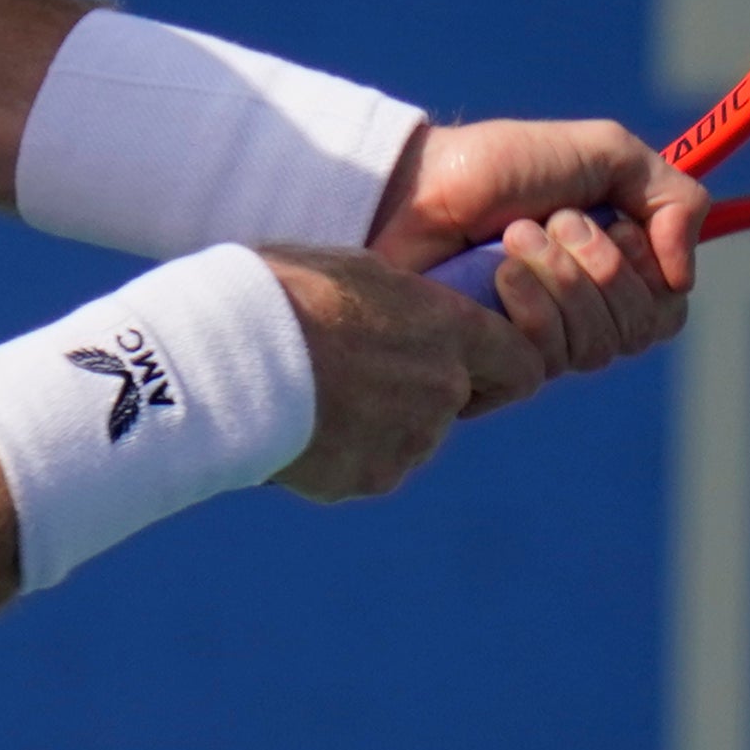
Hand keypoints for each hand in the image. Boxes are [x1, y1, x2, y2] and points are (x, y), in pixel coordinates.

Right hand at [259, 246, 546, 503]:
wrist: (228, 358)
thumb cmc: (285, 294)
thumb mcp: (356, 271)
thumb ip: (403, 300)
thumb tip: (409, 308)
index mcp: (450, 330)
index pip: (522, 366)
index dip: (499, 368)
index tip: (470, 366)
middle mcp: (443, 391)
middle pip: (452, 403)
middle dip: (416, 393)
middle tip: (358, 371)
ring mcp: (410, 442)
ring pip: (409, 438)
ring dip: (376, 424)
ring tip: (314, 393)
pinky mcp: (370, 479)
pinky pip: (367, 467)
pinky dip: (341, 454)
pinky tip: (298, 423)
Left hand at [364, 118, 704, 373]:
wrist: (416, 186)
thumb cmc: (499, 167)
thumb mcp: (604, 152)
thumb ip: (673, 195)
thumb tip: (684, 276)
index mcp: (611, 274)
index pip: (668, 309)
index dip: (649, 269)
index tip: (613, 221)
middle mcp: (580, 317)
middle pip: (636, 330)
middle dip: (600, 266)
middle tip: (552, 220)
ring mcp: (537, 346)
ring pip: (594, 346)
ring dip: (560, 277)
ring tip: (513, 237)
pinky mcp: (496, 368)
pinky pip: (546, 361)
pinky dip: (529, 305)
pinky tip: (495, 274)